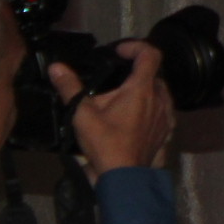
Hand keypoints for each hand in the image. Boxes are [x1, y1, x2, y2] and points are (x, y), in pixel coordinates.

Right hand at [52, 42, 173, 177]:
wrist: (124, 177)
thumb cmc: (105, 144)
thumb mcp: (82, 114)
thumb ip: (70, 88)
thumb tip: (56, 67)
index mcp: (143, 88)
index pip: (150, 54)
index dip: (135, 46)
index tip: (120, 50)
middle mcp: (161, 97)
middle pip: (152, 74)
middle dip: (134, 72)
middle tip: (114, 79)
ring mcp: (166, 114)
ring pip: (159, 92)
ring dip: (143, 90)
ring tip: (121, 100)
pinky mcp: (167, 130)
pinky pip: (161, 110)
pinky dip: (149, 107)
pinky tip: (134, 117)